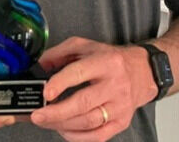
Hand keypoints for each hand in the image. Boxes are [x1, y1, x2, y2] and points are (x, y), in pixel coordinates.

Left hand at [29, 36, 156, 140]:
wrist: (141, 72)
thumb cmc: (110, 58)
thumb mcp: (84, 46)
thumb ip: (60, 52)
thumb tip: (39, 65)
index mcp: (106, 62)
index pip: (80, 73)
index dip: (61, 83)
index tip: (46, 93)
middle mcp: (115, 85)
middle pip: (83, 103)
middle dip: (57, 112)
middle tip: (37, 115)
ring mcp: (119, 106)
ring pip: (88, 122)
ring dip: (63, 125)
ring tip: (45, 122)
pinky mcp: (121, 122)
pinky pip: (97, 136)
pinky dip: (77, 137)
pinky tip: (63, 130)